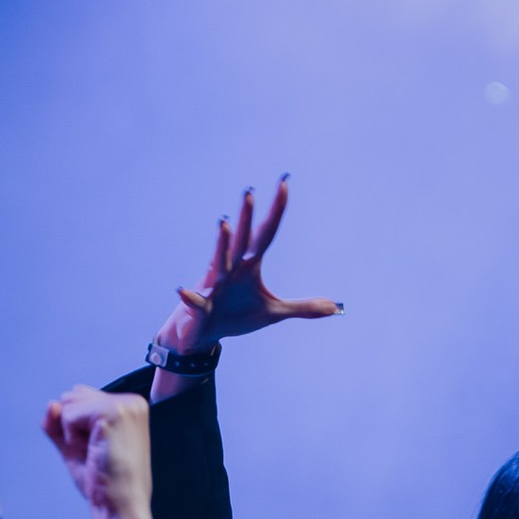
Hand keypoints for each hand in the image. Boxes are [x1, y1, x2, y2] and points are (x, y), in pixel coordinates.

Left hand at [41, 386, 153, 518]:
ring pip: (68, 404)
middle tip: (96, 455)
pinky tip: (94, 453)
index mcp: (128, 408)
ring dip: (72, 434)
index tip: (98, 451)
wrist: (119, 508)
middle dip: (73, 428)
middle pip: (72, 396)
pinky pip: (68, 415)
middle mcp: (131, 402)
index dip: (76, 428)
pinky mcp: (112, 414)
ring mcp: (124, 406)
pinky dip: (72, 438)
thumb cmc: (105, 484)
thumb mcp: (77, 447)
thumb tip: (50, 404)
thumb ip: (60, 424)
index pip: (80, 397)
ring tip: (96, 455)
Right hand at [153, 181, 341, 381]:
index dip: (275, 211)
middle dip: (246, 218)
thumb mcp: (273, 313)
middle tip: (250, 192)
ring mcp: (214, 285)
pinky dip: (190, 296)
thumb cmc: (235, 316)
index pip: (266, 233)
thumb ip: (303, 307)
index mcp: (248, 265)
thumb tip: (335, 307)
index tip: (284, 183)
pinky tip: (182, 290)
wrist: (202, 334)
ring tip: (224, 224)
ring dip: (221, 244)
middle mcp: (230, 268)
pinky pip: (195, 300)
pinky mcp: (200, 306)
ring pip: (218, 261)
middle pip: (242, 240)